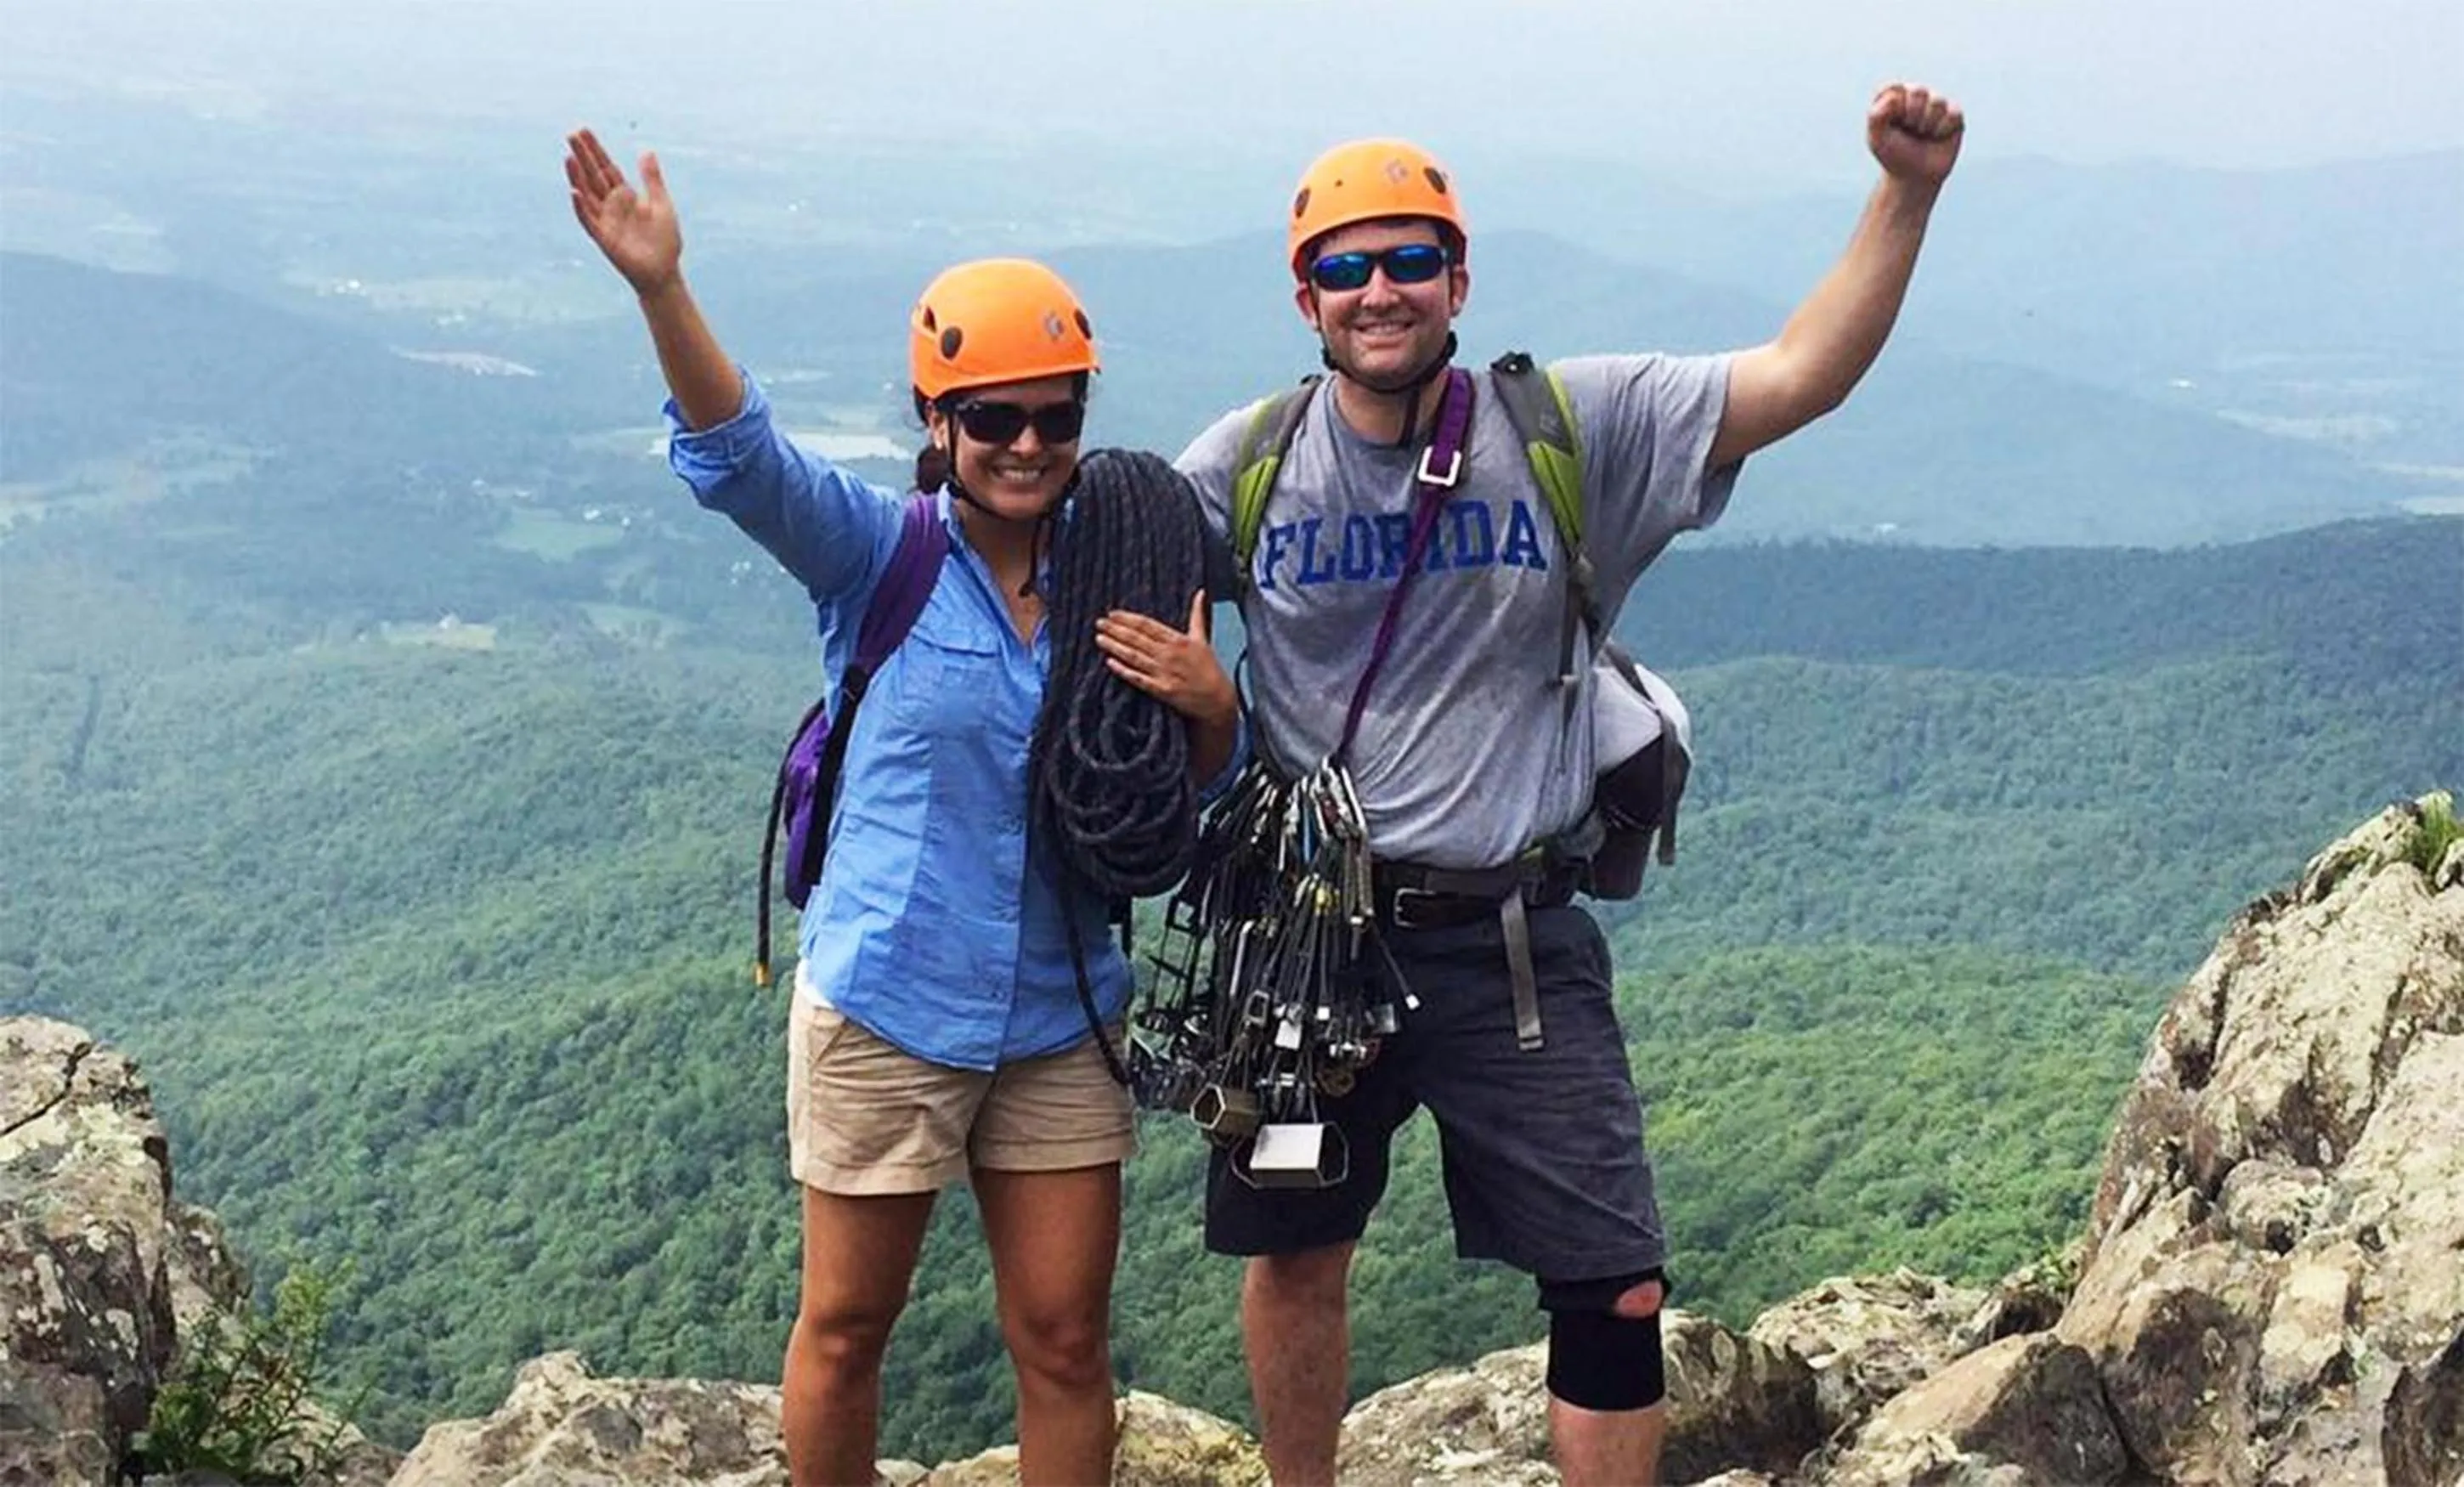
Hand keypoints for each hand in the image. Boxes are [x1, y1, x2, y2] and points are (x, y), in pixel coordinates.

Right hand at [565, 127, 683, 297]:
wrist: (664, 271)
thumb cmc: (664, 240)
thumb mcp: (661, 203)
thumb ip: (651, 179)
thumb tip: (646, 151)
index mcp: (625, 195)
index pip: (606, 167)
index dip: (595, 150)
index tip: (583, 131)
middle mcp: (611, 205)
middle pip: (593, 175)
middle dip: (583, 156)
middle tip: (571, 135)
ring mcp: (605, 220)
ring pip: (586, 194)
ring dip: (576, 177)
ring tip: (569, 157)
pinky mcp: (604, 237)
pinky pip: (589, 220)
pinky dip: (581, 207)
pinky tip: (574, 192)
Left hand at [1096, 590, 1236, 726]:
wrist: (1217, 699)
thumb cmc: (1209, 668)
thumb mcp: (1203, 638)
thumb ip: (1197, 614)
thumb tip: (1201, 592)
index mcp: (1178, 640)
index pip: (1147, 625)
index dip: (1128, 618)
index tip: (1112, 613)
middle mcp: (1169, 654)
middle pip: (1137, 639)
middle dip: (1116, 630)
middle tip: (1099, 623)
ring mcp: (1164, 673)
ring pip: (1134, 656)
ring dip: (1115, 646)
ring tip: (1099, 638)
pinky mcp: (1161, 690)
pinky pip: (1138, 678)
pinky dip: (1123, 670)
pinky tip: (1110, 663)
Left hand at [1867, 83, 1963, 187]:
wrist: (1915, 176)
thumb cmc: (1894, 156)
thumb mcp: (1877, 139)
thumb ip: (1876, 116)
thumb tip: (1894, 97)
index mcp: (1894, 97)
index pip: (1894, 89)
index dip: (1894, 109)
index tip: (1891, 125)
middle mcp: (1915, 97)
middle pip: (1918, 91)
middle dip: (1912, 115)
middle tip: (1909, 130)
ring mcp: (1936, 104)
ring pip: (1937, 101)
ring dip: (1927, 124)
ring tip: (1923, 134)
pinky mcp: (1954, 114)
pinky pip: (1953, 113)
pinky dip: (1942, 129)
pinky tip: (1937, 136)